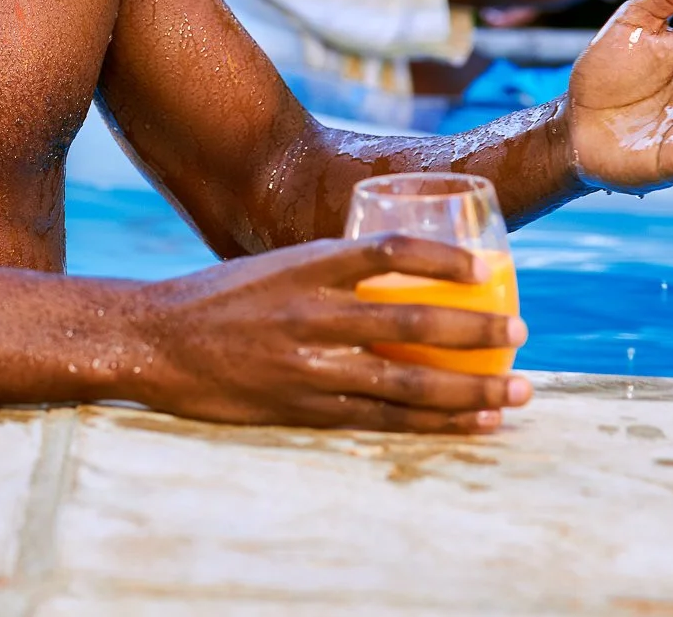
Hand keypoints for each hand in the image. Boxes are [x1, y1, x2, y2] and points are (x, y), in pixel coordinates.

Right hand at [130, 235, 529, 432]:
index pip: (392, 251)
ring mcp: (310, 365)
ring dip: (472, 388)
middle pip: (417, 322)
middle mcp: (313, 312)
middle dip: (479, 332)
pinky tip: (471, 421)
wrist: (152, 340)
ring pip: (410, 382)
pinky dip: (435, 422)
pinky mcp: (304, 406)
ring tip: (517, 392)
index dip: (447, 258)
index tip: (488, 265)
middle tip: (520, 335)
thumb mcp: (271, 267)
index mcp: (306, 266)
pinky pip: (383, 418)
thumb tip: (392, 282)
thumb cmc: (214, 300)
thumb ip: (325, 275)